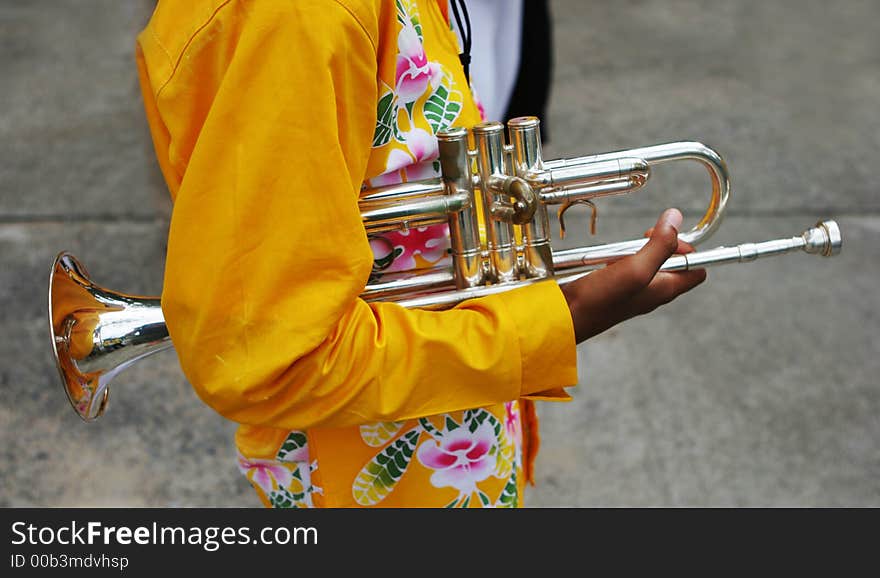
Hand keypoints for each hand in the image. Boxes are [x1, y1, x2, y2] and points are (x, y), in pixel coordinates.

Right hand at [561, 208, 706, 342]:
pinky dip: (621, 258)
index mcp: (666, 290)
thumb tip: (676, 217)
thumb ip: (659, 245)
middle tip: (645, 236)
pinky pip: (627, 268)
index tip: (668, 236)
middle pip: (673, 263)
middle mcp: (653, 292)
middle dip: (662, 244)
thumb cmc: (600, 300)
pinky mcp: (615, 289)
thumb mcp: (635, 268)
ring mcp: (634, 291)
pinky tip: (607, 259)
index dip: (689, 249)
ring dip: (638, 250)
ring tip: (623, 249)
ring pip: (648, 264)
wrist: (565, 317)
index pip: (697, 270)